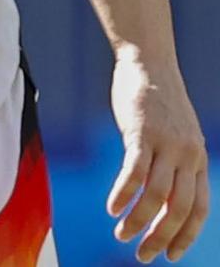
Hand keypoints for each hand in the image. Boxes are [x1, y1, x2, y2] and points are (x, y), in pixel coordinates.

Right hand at [108, 51, 209, 262]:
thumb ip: (172, 163)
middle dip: (162, 238)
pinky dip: (123, 195)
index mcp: (198, 160)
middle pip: (179, 208)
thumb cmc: (157, 102)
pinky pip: (135, 172)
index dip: (186, 236)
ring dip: (139, 222)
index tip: (171, 256)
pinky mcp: (143, 134)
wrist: (149, 63)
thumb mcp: (175, 136)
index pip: (199, 209)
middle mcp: (188, 156)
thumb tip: (159, 196)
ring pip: (157, 195)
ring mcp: (167, 145)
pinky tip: (112, 208)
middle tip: (142, 255)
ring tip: (120, 235)